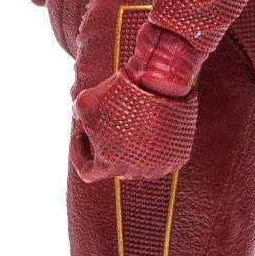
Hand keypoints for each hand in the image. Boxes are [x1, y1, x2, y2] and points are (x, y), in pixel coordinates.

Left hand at [70, 67, 198, 182]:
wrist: (161, 83)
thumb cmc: (119, 94)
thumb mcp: (84, 102)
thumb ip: (77, 117)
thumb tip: (80, 122)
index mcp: (109, 165)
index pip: (87, 172)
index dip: (79, 154)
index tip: (81, 134)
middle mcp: (134, 172)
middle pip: (113, 167)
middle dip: (105, 148)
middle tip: (105, 125)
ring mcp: (158, 167)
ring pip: (138, 165)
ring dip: (129, 149)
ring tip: (128, 124)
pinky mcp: (177, 159)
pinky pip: (159, 159)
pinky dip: (152, 148)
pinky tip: (149, 126)